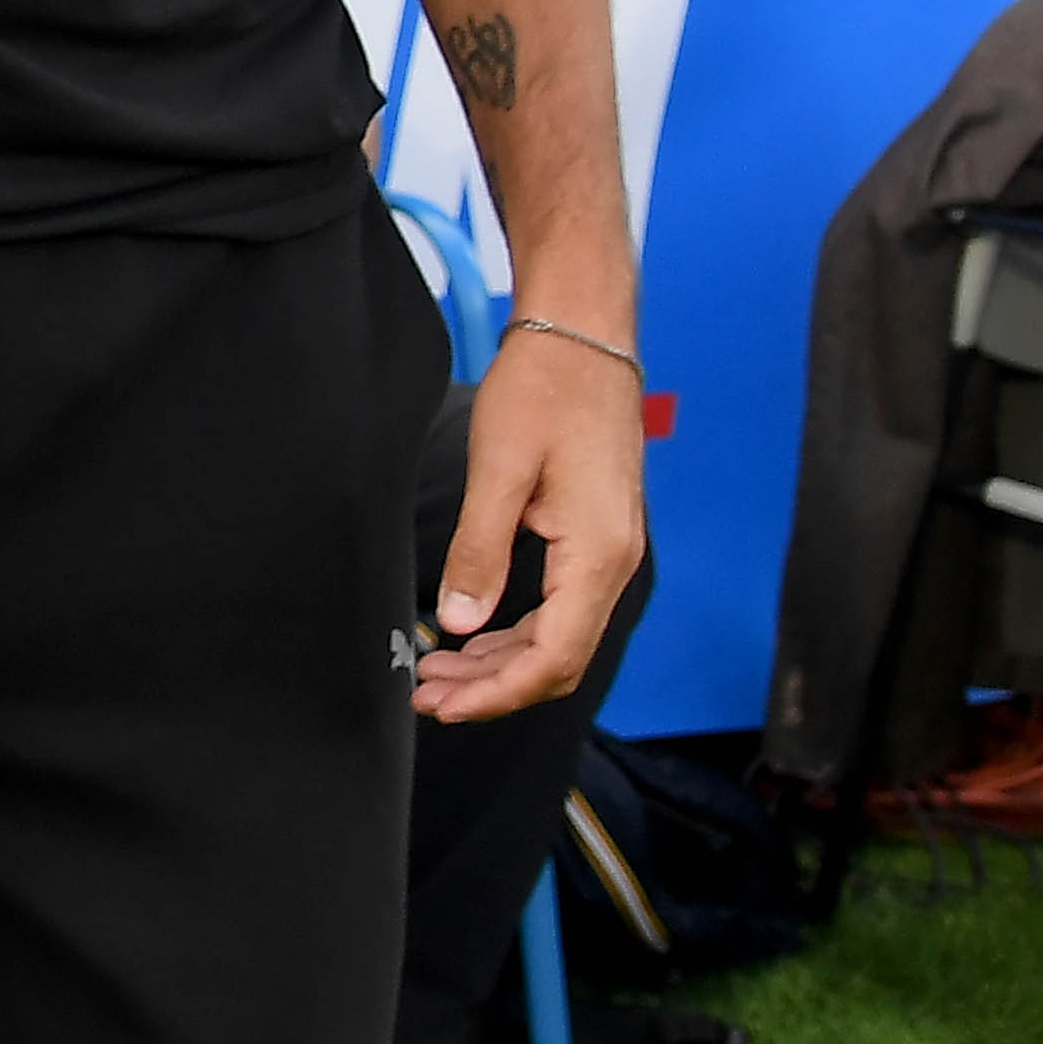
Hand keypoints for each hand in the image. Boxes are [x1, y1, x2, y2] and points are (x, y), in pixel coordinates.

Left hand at [419, 323, 646, 721]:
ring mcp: (608, 552)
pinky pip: (560, 606)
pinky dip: (515, 630)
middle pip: (560, 659)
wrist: (584, 339)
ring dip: (500, 662)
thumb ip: (480, 550)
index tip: (444, 704)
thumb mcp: (499, 469)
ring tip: (438, 674)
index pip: (555, 658)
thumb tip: (460, 623)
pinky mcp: (594, 538)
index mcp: (598, 555)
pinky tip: (472, 634)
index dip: (499, 692)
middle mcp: (615, 563)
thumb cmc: (543, 392)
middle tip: (427, 697)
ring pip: (560, 637)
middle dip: (494, 687)